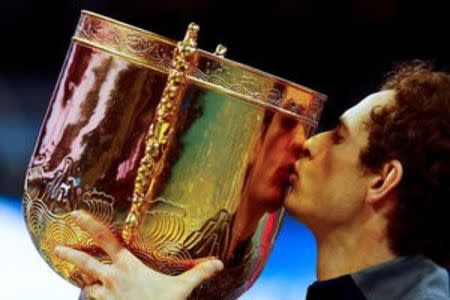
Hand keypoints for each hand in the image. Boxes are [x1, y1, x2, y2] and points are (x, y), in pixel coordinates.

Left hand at [54, 210, 223, 299]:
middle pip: (86, 261)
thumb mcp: (182, 289)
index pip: (107, 239)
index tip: (75, 215)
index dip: (90, 225)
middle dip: (70, 253)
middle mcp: (112, 278)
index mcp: (128, 266)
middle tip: (57, 247)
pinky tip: (97, 294)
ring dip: (87, 280)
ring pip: (88, 284)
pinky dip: (93, 295)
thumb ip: (199, 273)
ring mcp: (106, 295)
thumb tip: (219, 263)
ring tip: (87, 278)